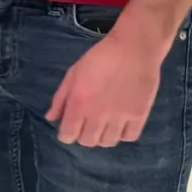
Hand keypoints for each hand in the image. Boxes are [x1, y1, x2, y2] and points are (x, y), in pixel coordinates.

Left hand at [44, 25, 162, 146]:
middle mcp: (98, 115)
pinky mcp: (140, 116)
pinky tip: (121, 124)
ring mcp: (120, 117)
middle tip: (87, 125)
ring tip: (104, 125)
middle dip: (83, 136)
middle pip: (88, 141)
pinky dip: (123, 134)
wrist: (133, 49)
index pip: (68, 135)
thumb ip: (60, 98)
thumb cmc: (99, 58)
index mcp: (79, 104)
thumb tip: (51, 118)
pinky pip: (130, 137)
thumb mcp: (73, 74)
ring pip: (108, 142)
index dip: (66, 134)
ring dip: (103, 136)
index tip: (70, 129)